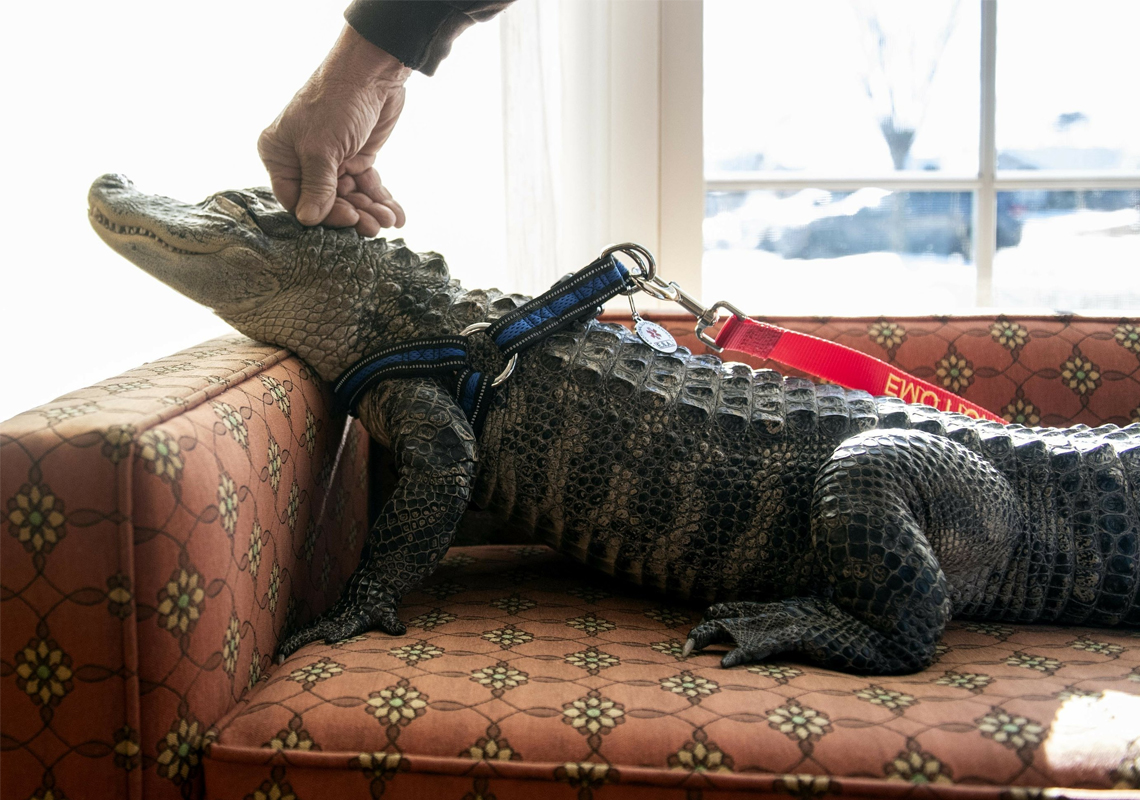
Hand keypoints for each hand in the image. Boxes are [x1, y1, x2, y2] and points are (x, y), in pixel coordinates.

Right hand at [259, 25, 410, 235]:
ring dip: (370, 210)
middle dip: (353, 214)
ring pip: (349, 197)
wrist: (372, 72)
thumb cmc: (335, 102)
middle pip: (326, 202)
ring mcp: (331, 160)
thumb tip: (307, 219)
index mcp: (280, 155)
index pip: (295, 199)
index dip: (321, 214)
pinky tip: (397, 215)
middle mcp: (302, 160)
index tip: (348, 218)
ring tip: (390, 220)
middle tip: (374, 226)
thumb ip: (317, 187)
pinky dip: (380, 200)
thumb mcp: (321, 148)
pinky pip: (366, 187)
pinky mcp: (356, 158)